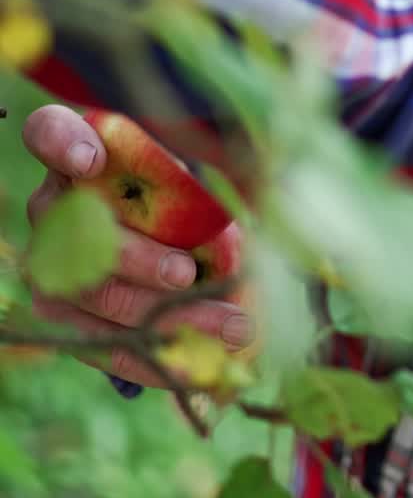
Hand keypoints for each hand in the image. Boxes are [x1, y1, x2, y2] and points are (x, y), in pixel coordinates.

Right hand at [22, 104, 253, 388]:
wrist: (152, 228)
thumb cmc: (173, 182)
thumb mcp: (185, 167)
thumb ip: (206, 171)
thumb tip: (281, 181)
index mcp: (74, 151)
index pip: (48, 132)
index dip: (64, 146)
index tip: (94, 160)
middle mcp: (49, 205)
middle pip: (84, 235)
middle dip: (140, 260)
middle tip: (188, 274)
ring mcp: (47, 264)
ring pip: (99, 296)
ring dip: (164, 316)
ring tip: (229, 326)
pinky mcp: (61, 314)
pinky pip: (102, 344)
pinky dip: (154, 357)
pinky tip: (199, 365)